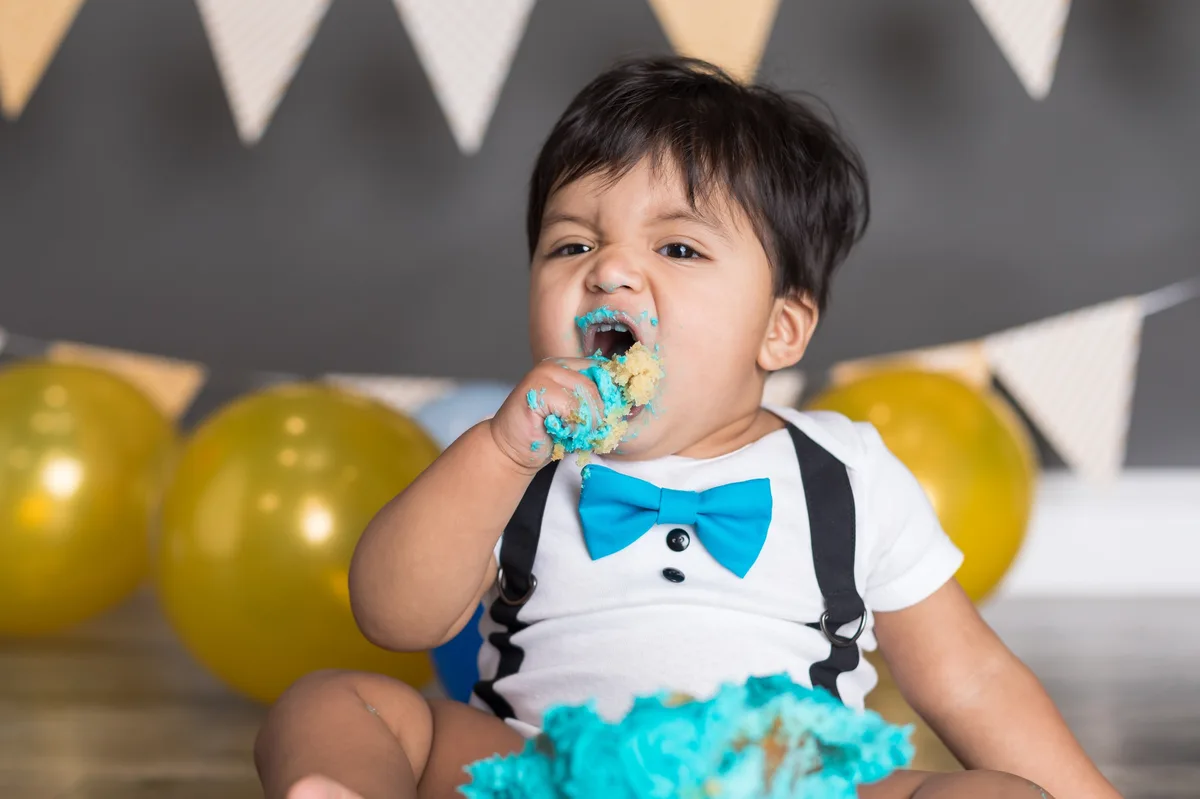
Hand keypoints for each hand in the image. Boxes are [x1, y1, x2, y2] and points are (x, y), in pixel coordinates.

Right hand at [488, 358, 605, 471]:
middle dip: (600, 414)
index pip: (604, 369)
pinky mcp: (536, 391)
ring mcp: (543, 375)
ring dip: (587, 423)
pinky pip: (573, 408)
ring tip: (573, 433)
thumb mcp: (580, 416)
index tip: (612, 416)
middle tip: (589, 433)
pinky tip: (560, 432)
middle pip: (598, 384)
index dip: (613, 394)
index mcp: (567, 366)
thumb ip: (598, 404)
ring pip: (588, 395)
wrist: (511, 452)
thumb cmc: (547, 435)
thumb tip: (628, 403)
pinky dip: (573, 427)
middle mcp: (555, 365)